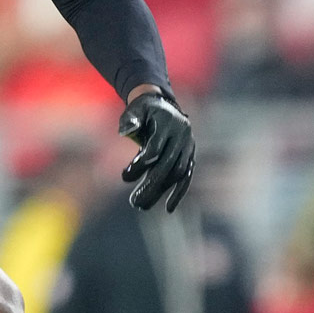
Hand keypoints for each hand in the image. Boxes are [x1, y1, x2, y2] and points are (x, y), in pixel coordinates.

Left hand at [119, 89, 195, 211]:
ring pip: (177, 173)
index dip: (140, 165)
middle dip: (150, 185)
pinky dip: (179, 192)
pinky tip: (168, 208)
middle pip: (167, 165)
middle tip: (134, 202)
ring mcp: (188, 147)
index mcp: (168, 124)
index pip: (155, 149)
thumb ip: (130, 120)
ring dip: (161, 191)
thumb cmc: (143, 109)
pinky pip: (186, 176)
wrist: (163, 104)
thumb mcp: (134, 109)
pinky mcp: (190, 156)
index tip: (124, 177)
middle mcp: (182, 136)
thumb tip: (124, 132)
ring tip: (142, 205)